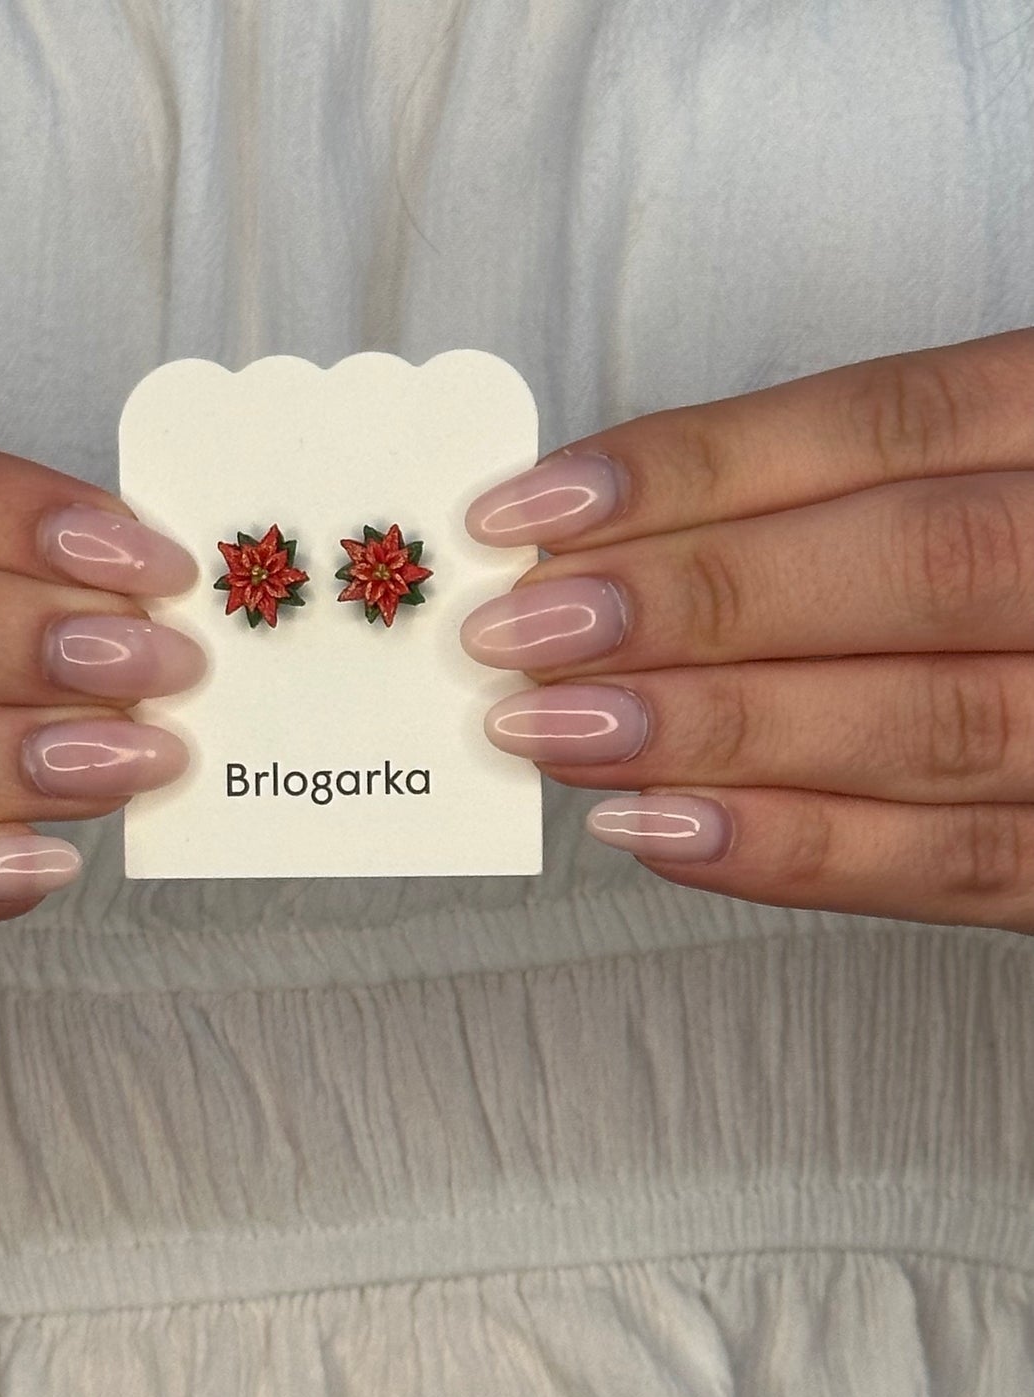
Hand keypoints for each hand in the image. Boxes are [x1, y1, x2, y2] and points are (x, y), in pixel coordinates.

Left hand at [461, 328, 1033, 932]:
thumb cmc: (1025, 554)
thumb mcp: (982, 473)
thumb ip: (827, 500)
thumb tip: (604, 544)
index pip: (883, 423)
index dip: (693, 467)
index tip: (530, 511)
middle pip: (905, 566)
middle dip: (690, 599)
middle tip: (521, 631)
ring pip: (924, 722)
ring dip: (715, 730)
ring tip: (557, 730)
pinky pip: (961, 864)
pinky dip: (799, 853)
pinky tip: (659, 829)